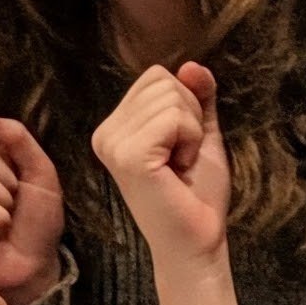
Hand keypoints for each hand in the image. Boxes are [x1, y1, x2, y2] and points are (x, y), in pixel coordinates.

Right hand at [90, 63, 243, 304]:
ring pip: (171, 97)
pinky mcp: (128, 156)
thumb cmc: (196, 194)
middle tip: (182, 157)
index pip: (157, 76)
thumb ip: (197, 99)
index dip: (185, 104)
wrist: (197, 240)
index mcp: (115, 126)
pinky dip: (190, 140)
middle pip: (163, 81)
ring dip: (191, 130)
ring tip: (179, 164)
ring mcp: (112, 143)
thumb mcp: (200, 134)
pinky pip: (174, 118)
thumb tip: (191, 65)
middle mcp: (105, 132)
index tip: (181, 146)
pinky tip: (178, 168)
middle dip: (190, 115)